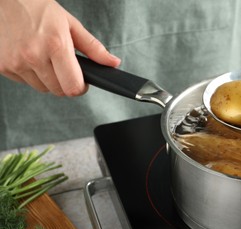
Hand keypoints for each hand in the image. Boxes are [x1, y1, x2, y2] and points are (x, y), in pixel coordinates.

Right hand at [0, 0, 120, 95]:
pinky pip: (25, 82)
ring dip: (48, 80)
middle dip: (66, 83)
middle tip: (64, 66)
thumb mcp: (70, 24)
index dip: (81, 88)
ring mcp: (16, 62)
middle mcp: (34, 56)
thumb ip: (94, 48)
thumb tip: (113, 63)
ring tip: (45, 57)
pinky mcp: (2, 66)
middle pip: (59, 91)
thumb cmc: (38, 8)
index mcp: (56, 45)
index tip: (82, 82)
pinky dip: (31, 75)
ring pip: (42, 88)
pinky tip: (29, 57)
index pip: (73, 87)